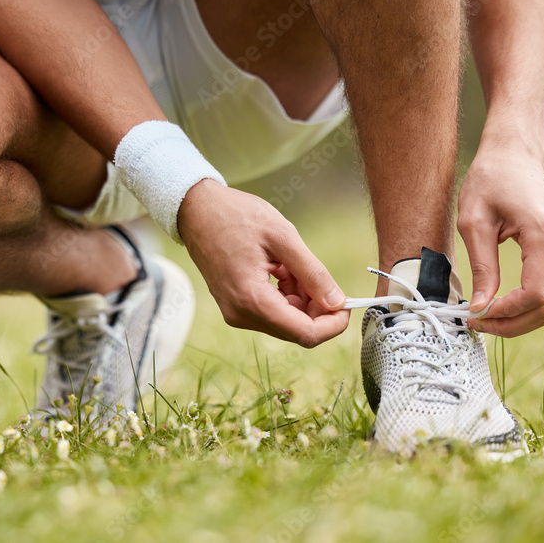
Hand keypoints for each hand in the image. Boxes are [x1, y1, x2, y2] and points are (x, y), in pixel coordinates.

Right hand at [178, 180, 349, 347]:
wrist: (196, 209)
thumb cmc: (235, 216)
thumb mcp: (283, 237)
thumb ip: (313, 273)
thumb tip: (338, 301)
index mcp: (252, 300)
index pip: (305, 333)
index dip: (333, 323)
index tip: (348, 302)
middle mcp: (241, 314)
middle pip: (296, 330)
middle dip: (317, 308)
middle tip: (321, 276)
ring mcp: (235, 312)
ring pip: (285, 321)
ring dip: (301, 298)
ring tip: (292, 264)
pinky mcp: (234, 305)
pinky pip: (271, 311)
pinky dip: (286, 295)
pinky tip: (281, 268)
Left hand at [457, 147, 543, 336]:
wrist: (513, 154)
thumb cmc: (489, 179)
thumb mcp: (473, 221)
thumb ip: (481, 266)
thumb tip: (480, 307)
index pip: (536, 293)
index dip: (506, 313)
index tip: (475, 314)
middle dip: (513, 323)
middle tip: (477, 323)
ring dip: (521, 317)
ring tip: (485, 316)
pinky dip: (528, 303)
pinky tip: (500, 303)